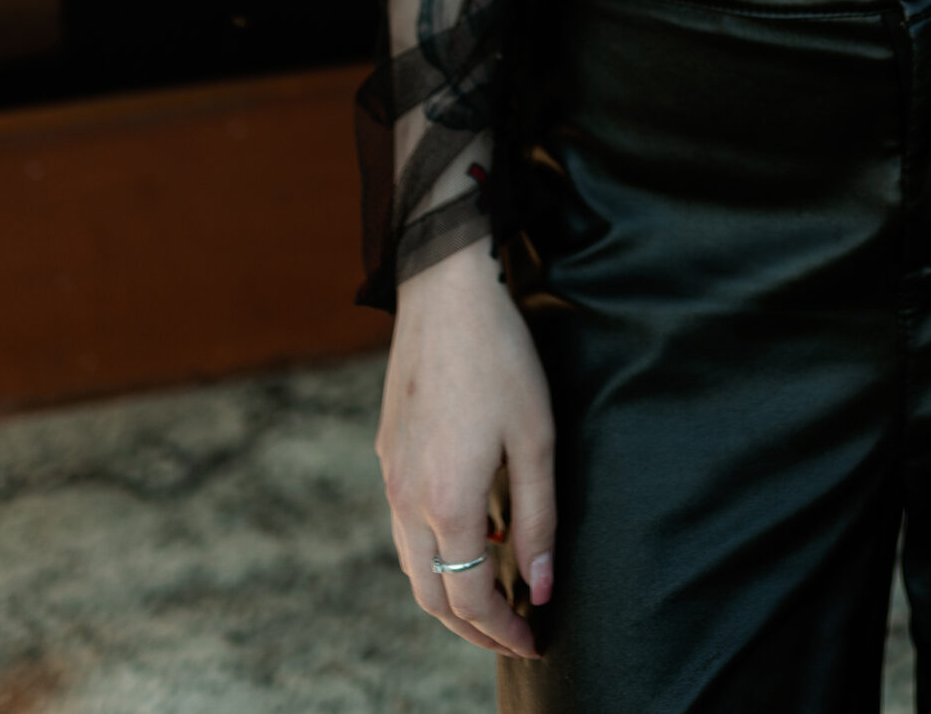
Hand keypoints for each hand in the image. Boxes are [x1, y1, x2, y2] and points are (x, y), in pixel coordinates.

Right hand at [376, 240, 555, 659]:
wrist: (444, 291)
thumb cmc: (500, 358)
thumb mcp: (536, 438)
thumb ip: (538, 519)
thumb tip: (543, 586)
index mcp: (447, 505)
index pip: (471, 598)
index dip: (504, 629)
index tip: (534, 639)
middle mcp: (407, 500)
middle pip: (432, 597)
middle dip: (472, 628)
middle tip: (514, 634)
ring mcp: (390, 476)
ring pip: (412, 566)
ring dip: (449, 593)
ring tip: (496, 595)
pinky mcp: (387, 451)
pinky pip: (404, 527)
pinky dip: (434, 553)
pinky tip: (471, 536)